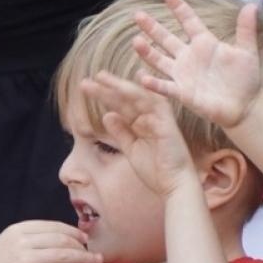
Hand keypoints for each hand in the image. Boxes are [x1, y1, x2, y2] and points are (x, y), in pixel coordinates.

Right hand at [0, 221, 100, 262]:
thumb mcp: (8, 247)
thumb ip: (30, 241)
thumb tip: (63, 241)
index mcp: (16, 231)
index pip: (53, 227)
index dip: (73, 232)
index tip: (85, 238)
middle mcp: (21, 242)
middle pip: (62, 240)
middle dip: (82, 246)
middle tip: (94, 253)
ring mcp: (24, 260)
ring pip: (64, 255)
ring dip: (83, 258)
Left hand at [80, 72, 195, 198]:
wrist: (173, 185)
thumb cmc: (155, 169)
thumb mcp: (131, 149)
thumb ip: (120, 132)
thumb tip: (107, 115)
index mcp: (141, 124)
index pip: (121, 106)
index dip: (106, 96)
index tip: (88, 87)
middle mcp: (150, 118)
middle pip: (127, 99)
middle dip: (108, 88)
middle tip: (89, 79)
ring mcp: (159, 119)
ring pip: (139, 97)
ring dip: (121, 86)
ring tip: (101, 78)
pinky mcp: (167, 124)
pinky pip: (157, 104)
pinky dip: (147, 93)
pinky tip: (135, 80)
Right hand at [134, 0, 262, 129]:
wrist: (245, 106)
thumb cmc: (246, 78)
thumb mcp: (247, 51)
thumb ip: (245, 29)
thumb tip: (251, 5)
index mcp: (205, 43)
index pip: (188, 21)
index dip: (178, 7)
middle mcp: (189, 56)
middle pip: (166, 38)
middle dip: (152, 27)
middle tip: (137, 14)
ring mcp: (183, 74)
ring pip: (160, 60)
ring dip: (148, 52)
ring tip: (136, 41)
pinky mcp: (182, 93)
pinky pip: (164, 87)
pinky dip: (154, 83)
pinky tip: (142, 77)